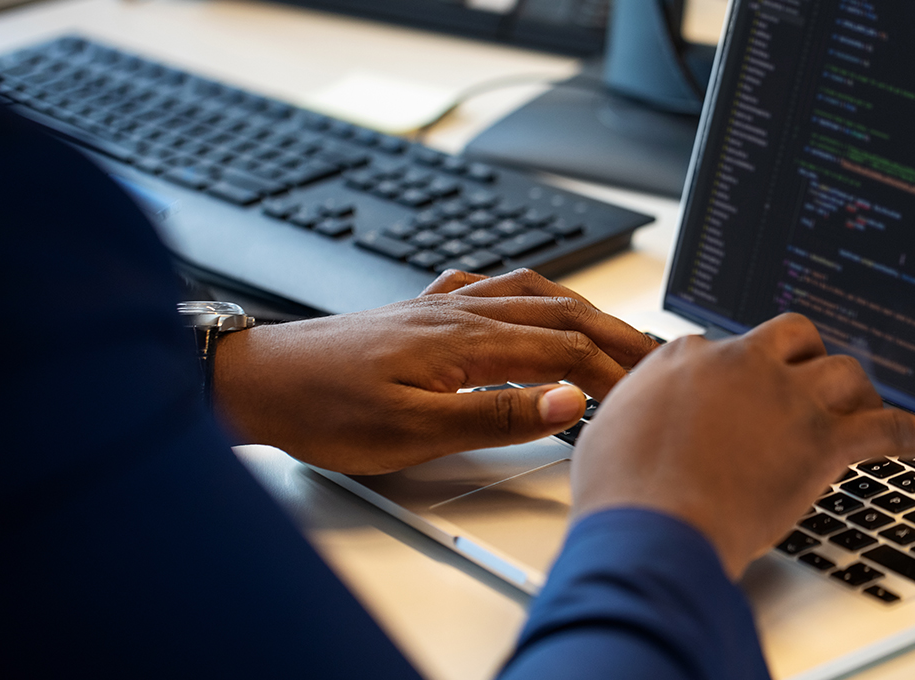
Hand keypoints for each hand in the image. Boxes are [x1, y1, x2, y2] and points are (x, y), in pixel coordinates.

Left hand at [213, 269, 658, 474]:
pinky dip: (524, 293)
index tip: (644, 393)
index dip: (610, 372)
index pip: (564, 351)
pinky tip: (523, 301)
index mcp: (467, 339)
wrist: (260, 380)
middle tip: (653, 356)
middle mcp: (460, 312)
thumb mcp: (415, 428)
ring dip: (577, 310)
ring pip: (528, 294)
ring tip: (608, 327)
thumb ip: (497, 413)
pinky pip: (487, 288)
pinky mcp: (418, 312)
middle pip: (557, 314)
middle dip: (612, 334)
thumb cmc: (326, 409)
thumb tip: (567, 399)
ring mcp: (439, 307)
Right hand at [570, 313, 914, 578]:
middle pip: (794, 338)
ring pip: (844, 372)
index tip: (749, 391)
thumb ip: (639, 411)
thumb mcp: (609, 433)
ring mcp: (786, 397)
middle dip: (806, 358)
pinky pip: (888, 428)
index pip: (730, 347)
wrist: (652, 526)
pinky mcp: (823, 441)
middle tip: (810, 387)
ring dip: (857, 392)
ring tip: (864, 410)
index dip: (744, 372)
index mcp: (689, 357)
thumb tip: (643, 416)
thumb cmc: (622, 492)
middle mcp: (741, 364)